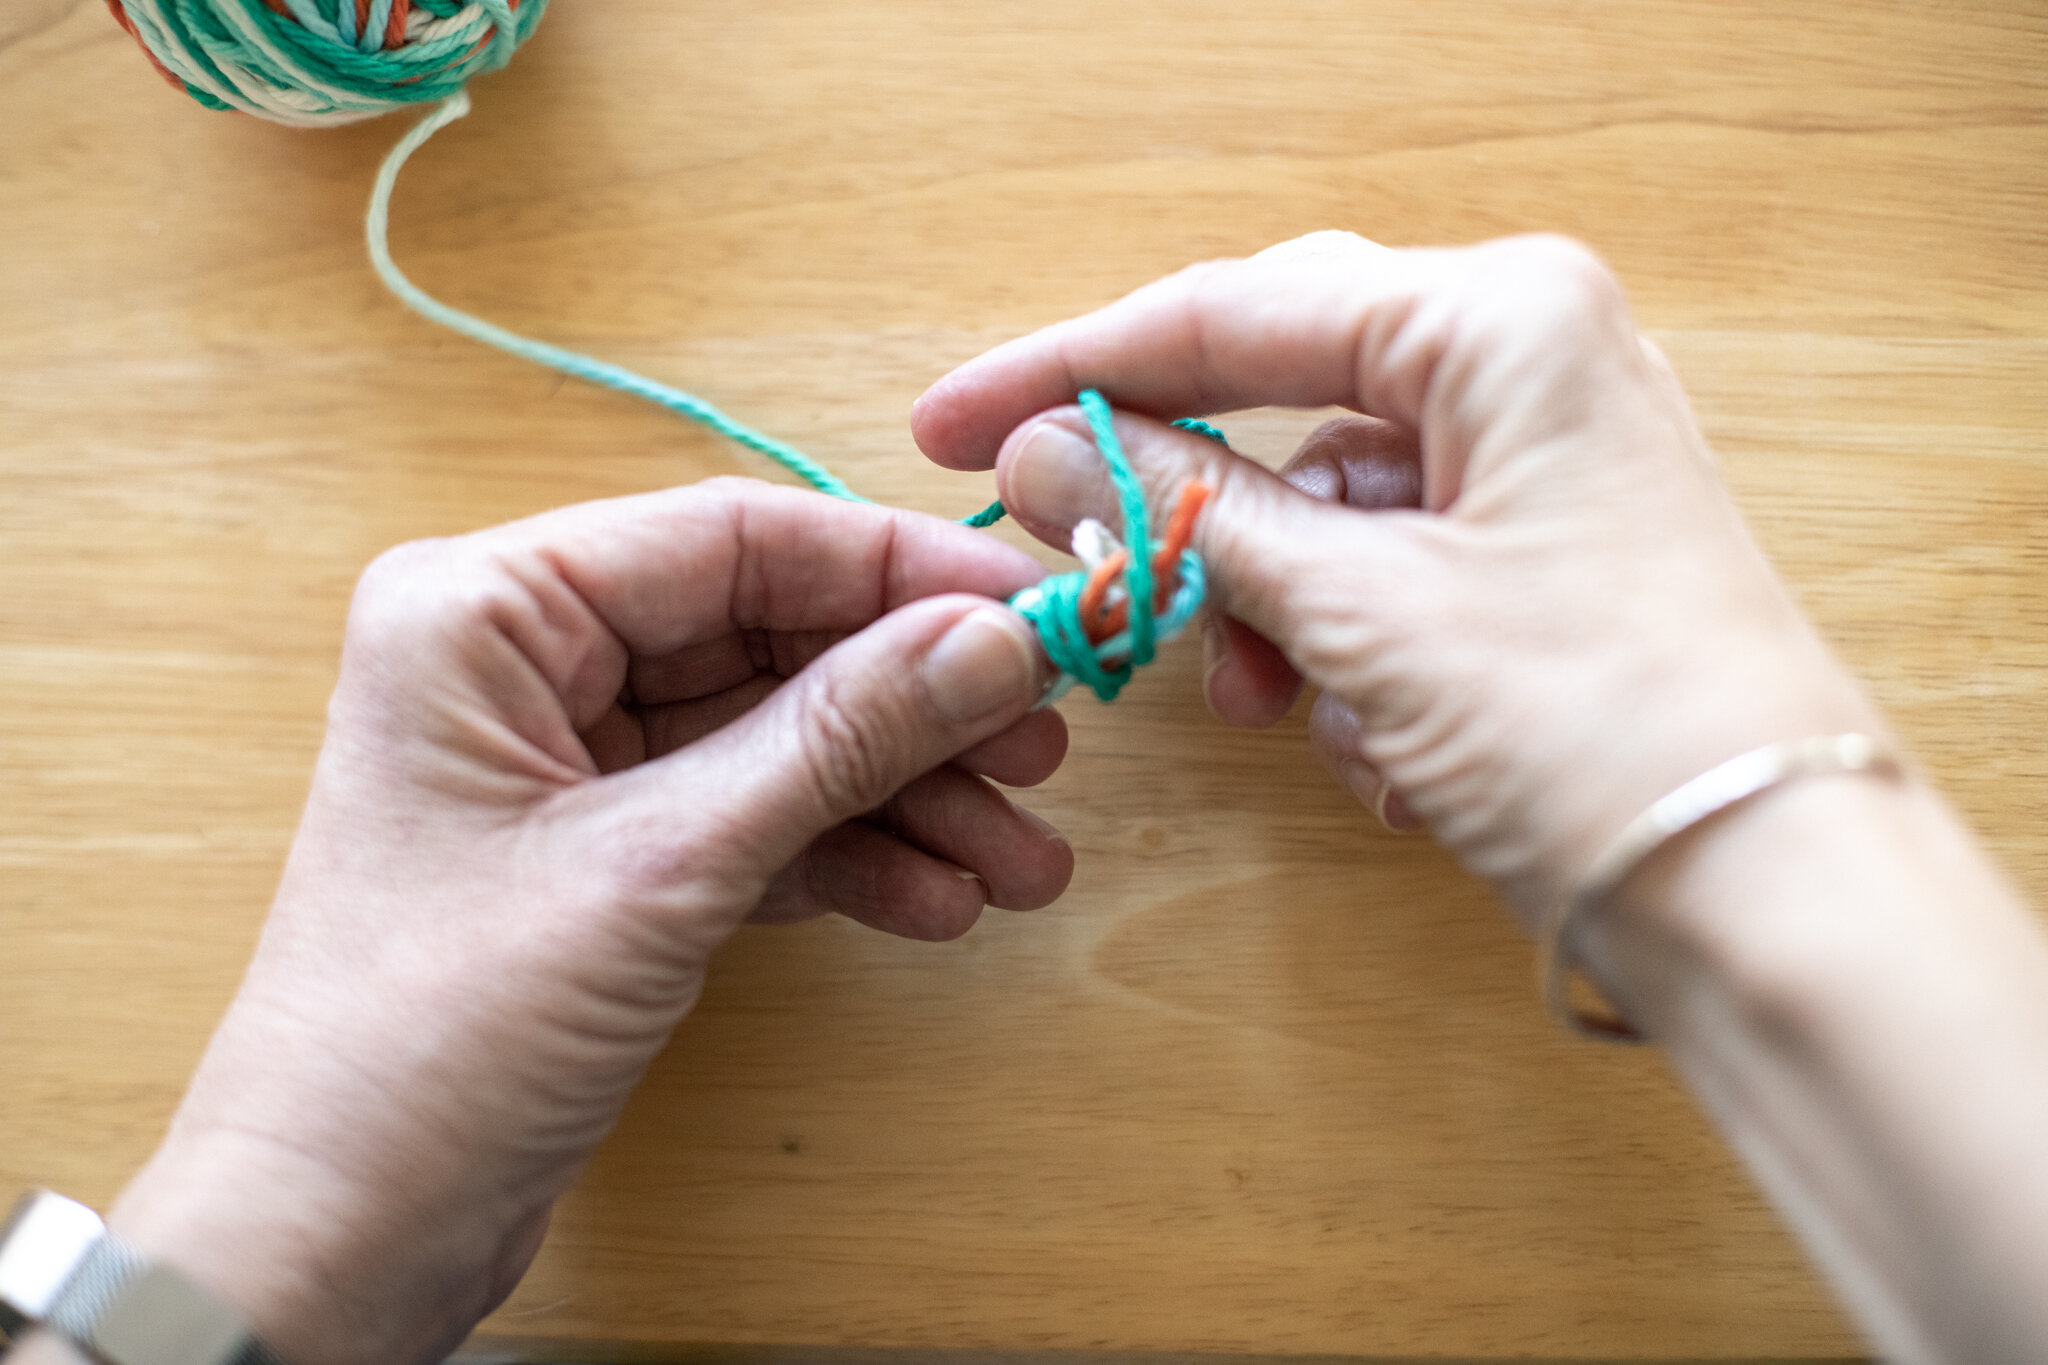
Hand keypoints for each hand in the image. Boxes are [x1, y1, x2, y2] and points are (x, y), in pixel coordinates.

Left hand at [101, 479, 1071, 1363]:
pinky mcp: (608, 856)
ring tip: (1020, 862)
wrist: (338, 1238)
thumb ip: (836, 740)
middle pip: (773, 638)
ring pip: (781, 737)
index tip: (1032, 611)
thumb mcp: (658, 868)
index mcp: (488, 610)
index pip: (735, 538)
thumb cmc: (429, 1040)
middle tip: (1041, 748)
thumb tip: (995, 643)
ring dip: (905, 797)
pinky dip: (850, 858)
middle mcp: (528, 663)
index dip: (898, 572)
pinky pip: (758, 820)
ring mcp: (572, 763)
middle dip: (914, 704)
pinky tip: (939, 902)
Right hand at [913, 231, 1881, 920]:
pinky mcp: (1537, 565)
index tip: (952, 424)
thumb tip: (1040, 447)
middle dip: (1182, 505)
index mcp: (1500, 319)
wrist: (1770, 904)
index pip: (1229, 312)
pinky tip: (1379, 744)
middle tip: (1076, 559)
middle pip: (1273, 398)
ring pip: (1322, 505)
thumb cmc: (1597, 727)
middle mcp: (1527, 366)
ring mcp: (1537, 468)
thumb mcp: (1359, 609)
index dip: (1070, 369)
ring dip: (1267, 607)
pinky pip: (1382, 575)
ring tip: (1264, 701)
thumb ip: (1188, 512)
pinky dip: (1343, 655)